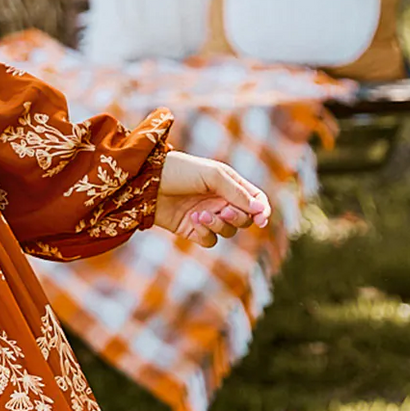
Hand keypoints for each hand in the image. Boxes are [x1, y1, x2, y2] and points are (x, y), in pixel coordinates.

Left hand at [153, 151, 270, 247]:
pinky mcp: (192, 229)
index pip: (256, 201)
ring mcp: (207, 216)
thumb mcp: (213, 176)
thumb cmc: (181, 171)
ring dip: (219, 225)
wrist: (147, 181)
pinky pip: (210, 240)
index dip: (262, 211)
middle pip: (244, 219)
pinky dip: (205, 233)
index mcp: (229, 184)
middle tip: (223, 210)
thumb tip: (261, 211)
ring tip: (201, 215)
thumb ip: (238, 193)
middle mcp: (221, 201)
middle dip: (237, 218)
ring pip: (228, 231)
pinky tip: (193, 221)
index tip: (261, 220)